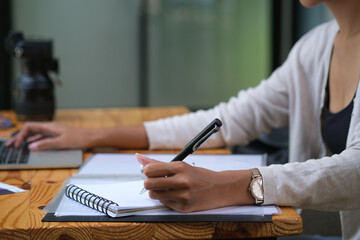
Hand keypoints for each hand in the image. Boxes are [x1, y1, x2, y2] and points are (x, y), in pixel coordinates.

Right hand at [6, 122, 90, 150]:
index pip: (29, 127)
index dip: (21, 135)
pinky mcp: (57, 135)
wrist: (90, 137)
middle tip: (11, 145)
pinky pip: (42, 137)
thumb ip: (45, 144)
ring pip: (36, 134)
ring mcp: (53, 131)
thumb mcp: (60, 143)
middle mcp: (50, 127)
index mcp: (49, 126)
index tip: (17, 144)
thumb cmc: (78, 138)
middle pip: (31, 130)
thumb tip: (31, 146)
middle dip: (20, 137)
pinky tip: (32, 145)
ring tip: (18, 146)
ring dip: (26, 139)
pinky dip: (35, 140)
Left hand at [136, 153, 253, 212]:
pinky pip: (165, 203)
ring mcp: (183, 195)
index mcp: (180, 167)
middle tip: (156, 181)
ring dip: (157, 192)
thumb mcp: (182, 166)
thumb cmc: (200, 176)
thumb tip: (139, 158)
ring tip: (166, 189)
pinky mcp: (185, 207)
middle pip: (148, 184)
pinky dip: (167, 199)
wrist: (222, 188)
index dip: (147, 171)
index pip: (150, 170)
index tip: (151, 172)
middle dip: (149, 183)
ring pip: (154, 195)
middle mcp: (182, 181)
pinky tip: (176, 195)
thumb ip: (159, 164)